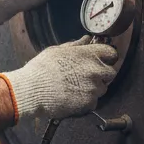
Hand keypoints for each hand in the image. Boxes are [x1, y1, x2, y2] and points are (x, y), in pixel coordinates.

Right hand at [0, 37, 117, 121]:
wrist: (32, 90)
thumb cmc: (41, 69)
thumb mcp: (56, 51)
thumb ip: (75, 45)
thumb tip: (86, 40)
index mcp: (88, 54)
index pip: (111, 53)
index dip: (106, 57)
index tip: (102, 60)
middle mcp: (95, 70)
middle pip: (110, 72)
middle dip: (102, 74)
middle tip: (87, 76)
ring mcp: (93, 88)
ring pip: (102, 88)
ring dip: (94, 88)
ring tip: (76, 87)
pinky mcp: (89, 103)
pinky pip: (94, 101)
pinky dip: (86, 101)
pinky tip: (73, 97)